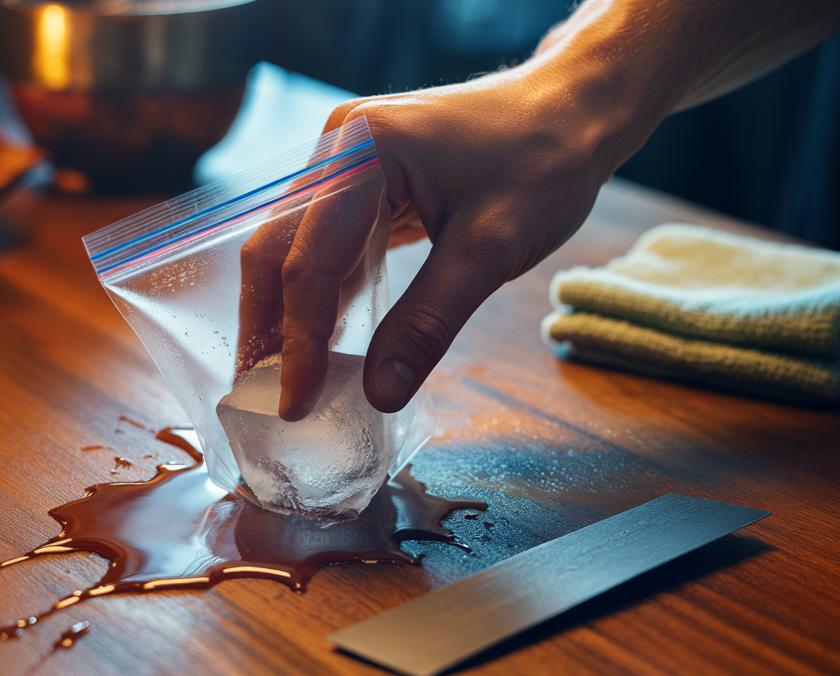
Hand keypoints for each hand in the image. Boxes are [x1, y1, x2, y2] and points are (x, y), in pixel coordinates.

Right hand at [238, 57, 633, 418]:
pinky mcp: (362, 178)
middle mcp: (339, 146)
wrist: (575, 109)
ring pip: (294, 246)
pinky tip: (324, 339)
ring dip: (288, 312)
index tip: (296, 401)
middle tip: (265, 395)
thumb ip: (428, 323)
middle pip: (277, 247)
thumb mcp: (490, 250)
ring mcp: (346, 159)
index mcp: (362, 150)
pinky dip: (322, 292)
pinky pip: (327, 241)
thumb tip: (379, 395)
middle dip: (268, 324)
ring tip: (284, 377)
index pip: (309, 259)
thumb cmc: (544, 162)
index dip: (298, 338)